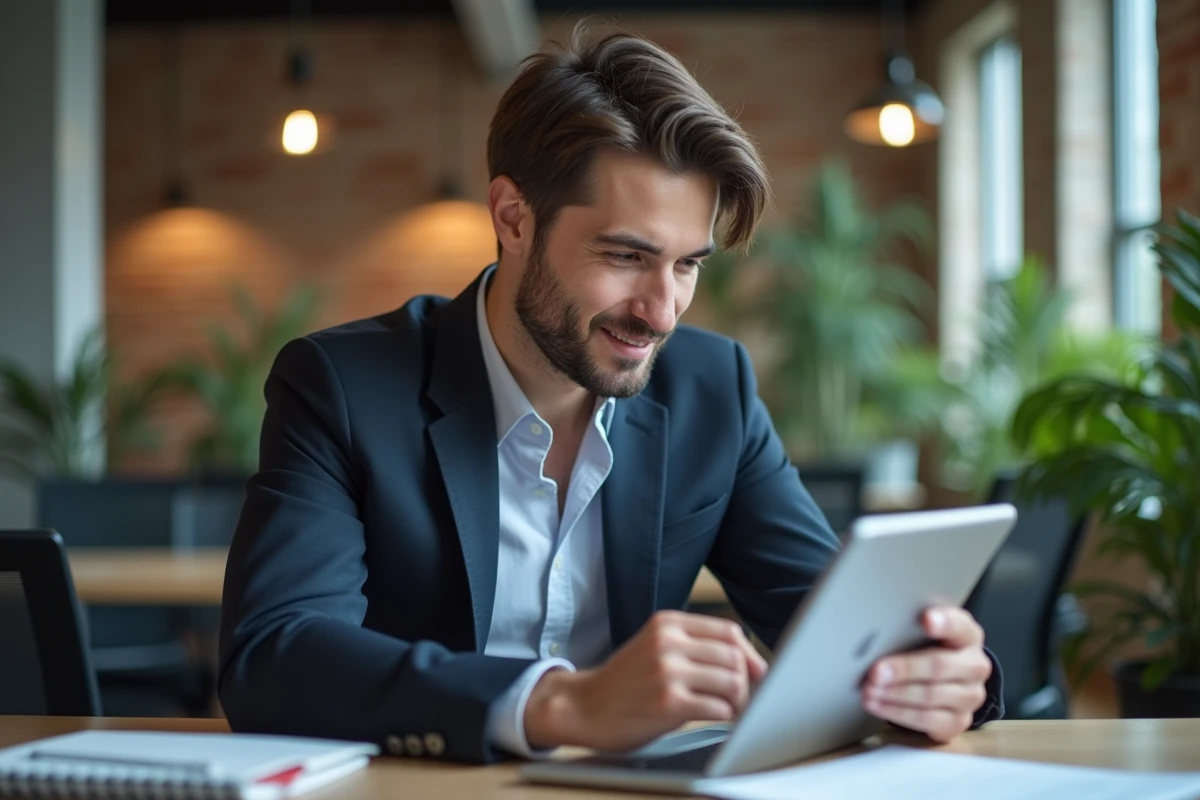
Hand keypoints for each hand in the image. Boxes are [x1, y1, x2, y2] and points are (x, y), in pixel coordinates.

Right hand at [524, 610, 767, 751]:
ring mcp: (668, 671)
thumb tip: (751, 663)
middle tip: (743, 698)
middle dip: (748, 681)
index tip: (756, 673)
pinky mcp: (668, 703)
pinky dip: (726, 717)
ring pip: (732, 681)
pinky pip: (719, 708)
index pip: (728, 631)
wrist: (584, 707)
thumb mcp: (655, 647)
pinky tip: (716, 719)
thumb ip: (694, 646)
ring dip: (739, 701)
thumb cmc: (625, 682)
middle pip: (734, 656)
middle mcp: (668, 642)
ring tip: (730, 710)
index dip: (749, 654)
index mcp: (667, 623)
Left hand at [861, 606, 990, 742]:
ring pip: (931, 696)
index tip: (926, 619)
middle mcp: (975, 666)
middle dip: (904, 669)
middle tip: (876, 672)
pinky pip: (927, 720)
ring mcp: (970, 696)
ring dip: (895, 694)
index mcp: (968, 635)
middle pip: (939, 666)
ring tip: (869, 690)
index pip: (959, 625)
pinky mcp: (958, 721)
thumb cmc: (927, 647)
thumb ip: (910, 625)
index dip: (944, 622)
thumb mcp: (923, 630)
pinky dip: (897, 713)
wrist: (944, 678)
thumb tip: (877, 627)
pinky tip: (878, 705)